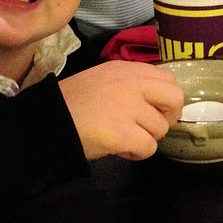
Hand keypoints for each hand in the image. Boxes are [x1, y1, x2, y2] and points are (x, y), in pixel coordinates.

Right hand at [59, 61, 183, 160]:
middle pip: (175, 98)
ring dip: (146, 138)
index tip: (157, 110)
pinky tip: (120, 149)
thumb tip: (157, 101)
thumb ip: (130, 84)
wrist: (47, 121)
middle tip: (151, 127)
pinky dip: (137, 153)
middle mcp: (130, 83)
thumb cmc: (73, 102)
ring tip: (124, 138)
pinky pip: (148, 148)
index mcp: (126, 69)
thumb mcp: (104, 80)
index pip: (168, 78)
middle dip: (168, 117)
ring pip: (160, 129)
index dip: (168, 98)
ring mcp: (127, 107)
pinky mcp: (121, 132)